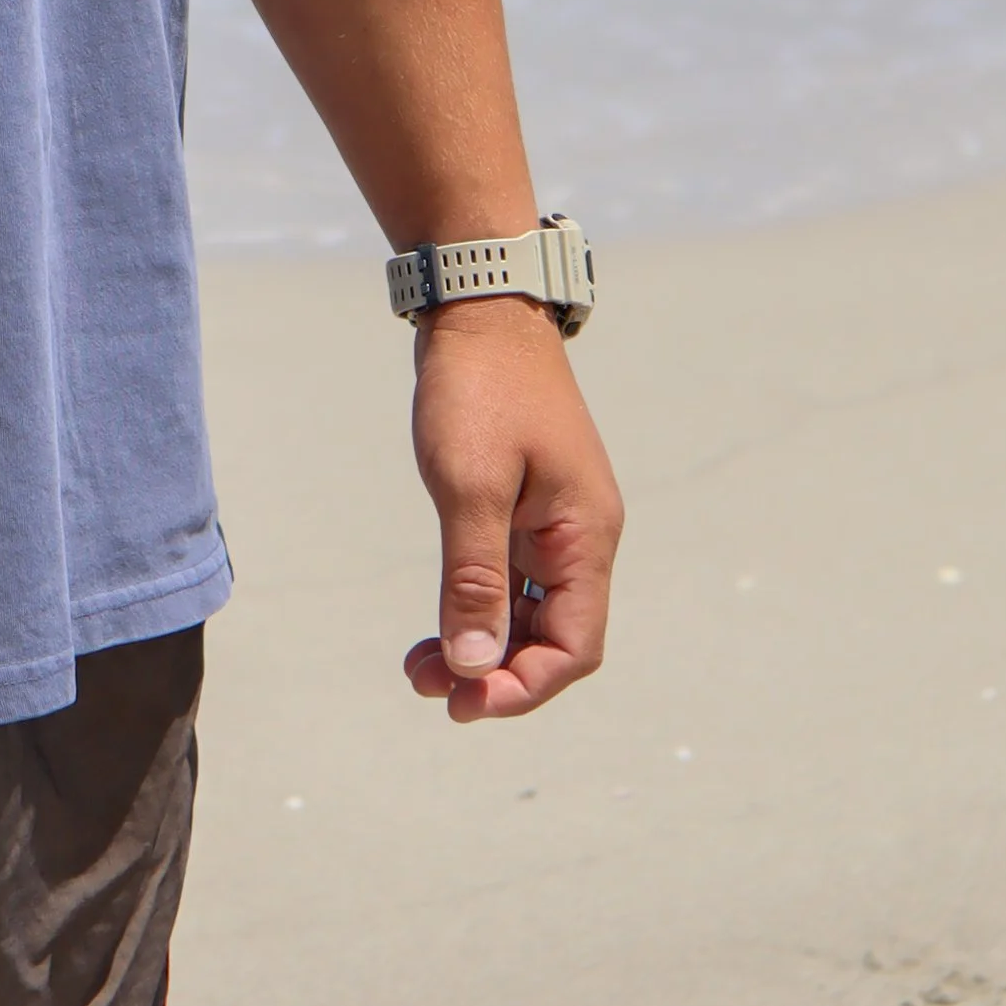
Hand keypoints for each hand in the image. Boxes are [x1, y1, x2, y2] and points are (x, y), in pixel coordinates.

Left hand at [402, 299, 622, 720]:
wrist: (479, 303)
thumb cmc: (478, 388)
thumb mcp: (469, 486)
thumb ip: (475, 578)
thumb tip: (477, 666)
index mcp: (585, 537)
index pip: (575, 648)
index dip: (524, 687)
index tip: (463, 701)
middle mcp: (580, 535)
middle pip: (553, 638)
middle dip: (496, 673)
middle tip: (427, 687)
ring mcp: (553, 518)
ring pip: (529, 610)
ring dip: (483, 644)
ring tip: (420, 667)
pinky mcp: (525, 501)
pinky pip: (511, 574)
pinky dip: (478, 603)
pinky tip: (438, 619)